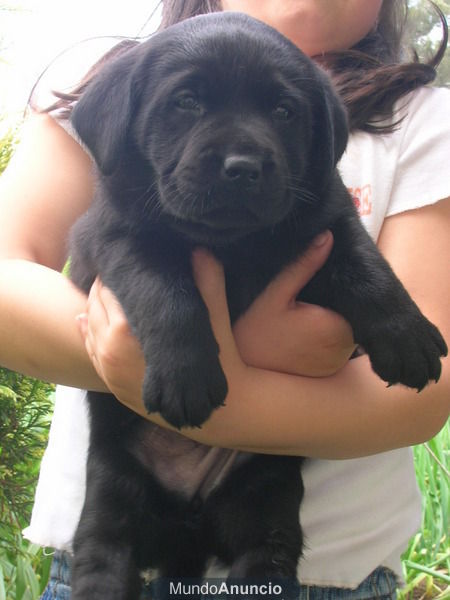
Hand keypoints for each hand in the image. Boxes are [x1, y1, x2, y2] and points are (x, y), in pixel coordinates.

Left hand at [77, 231, 354, 414]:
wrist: (220, 412)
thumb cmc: (218, 361)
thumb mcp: (213, 319)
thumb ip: (207, 282)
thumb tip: (202, 249)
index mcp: (128, 332)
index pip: (106, 292)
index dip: (113, 274)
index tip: (120, 262)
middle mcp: (111, 352)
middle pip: (94, 308)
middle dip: (101, 290)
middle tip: (112, 273)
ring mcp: (109, 373)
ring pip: (88, 331)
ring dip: (92, 310)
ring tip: (101, 292)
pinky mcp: (113, 387)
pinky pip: (91, 353)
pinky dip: (88, 334)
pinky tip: (87, 321)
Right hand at [197, 230, 355, 376]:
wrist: (242, 376)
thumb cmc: (255, 333)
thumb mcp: (275, 295)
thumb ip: (303, 266)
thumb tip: (327, 236)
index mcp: (335, 325)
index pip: (351, 297)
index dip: (337, 287)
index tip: (318, 285)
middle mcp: (343, 347)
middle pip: (350, 312)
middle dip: (334, 304)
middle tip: (308, 299)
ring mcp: (338, 362)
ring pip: (345, 328)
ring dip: (332, 320)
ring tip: (306, 315)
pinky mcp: (331, 371)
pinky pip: (337, 345)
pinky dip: (328, 338)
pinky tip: (306, 333)